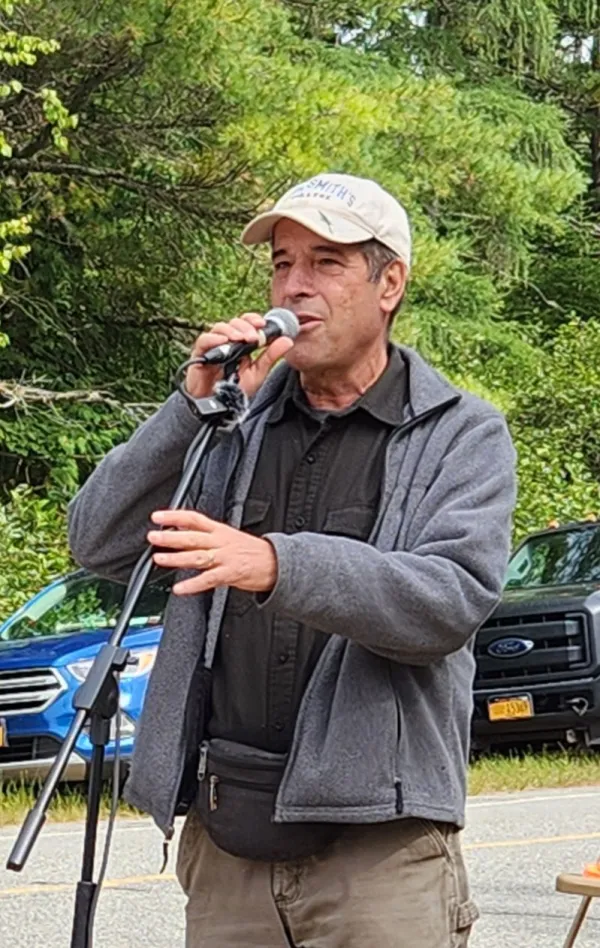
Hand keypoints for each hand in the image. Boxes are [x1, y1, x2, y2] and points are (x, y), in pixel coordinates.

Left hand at [148, 509, 277, 595]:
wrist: (277, 563)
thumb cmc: (252, 552)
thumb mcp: (230, 536)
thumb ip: (208, 536)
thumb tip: (185, 535)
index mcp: (220, 530)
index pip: (194, 519)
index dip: (174, 516)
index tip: (157, 516)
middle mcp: (221, 542)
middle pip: (192, 537)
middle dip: (170, 536)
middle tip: (153, 536)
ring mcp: (225, 558)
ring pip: (197, 556)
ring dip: (176, 558)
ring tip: (159, 558)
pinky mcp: (230, 574)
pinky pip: (208, 579)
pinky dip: (192, 585)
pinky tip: (179, 588)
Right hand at [186, 313, 293, 399]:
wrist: (218, 407)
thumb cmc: (235, 389)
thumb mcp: (257, 373)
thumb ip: (271, 356)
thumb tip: (288, 340)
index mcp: (241, 343)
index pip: (246, 323)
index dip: (253, 320)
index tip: (262, 324)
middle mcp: (227, 341)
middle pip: (234, 323)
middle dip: (245, 327)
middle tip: (253, 338)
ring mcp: (213, 347)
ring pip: (220, 328)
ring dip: (232, 331)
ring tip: (241, 339)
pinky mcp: (200, 355)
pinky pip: (203, 340)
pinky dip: (213, 338)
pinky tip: (223, 341)